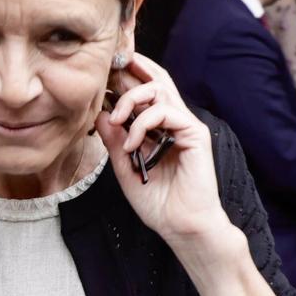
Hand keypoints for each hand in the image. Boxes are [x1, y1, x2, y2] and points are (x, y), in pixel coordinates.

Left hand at [96, 54, 232, 252]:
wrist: (180, 226)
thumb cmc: (157, 202)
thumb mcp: (125, 167)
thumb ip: (114, 141)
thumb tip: (100, 114)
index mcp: (158, 127)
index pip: (145, 91)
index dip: (126, 76)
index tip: (102, 76)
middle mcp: (173, 121)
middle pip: (156, 79)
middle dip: (131, 68)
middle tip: (108, 72)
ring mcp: (185, 125)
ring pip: (160, 88)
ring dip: (131, 99)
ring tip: (117, 120)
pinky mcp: (195, 134)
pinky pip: (167, 112)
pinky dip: (144, 124)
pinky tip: (133, 145)